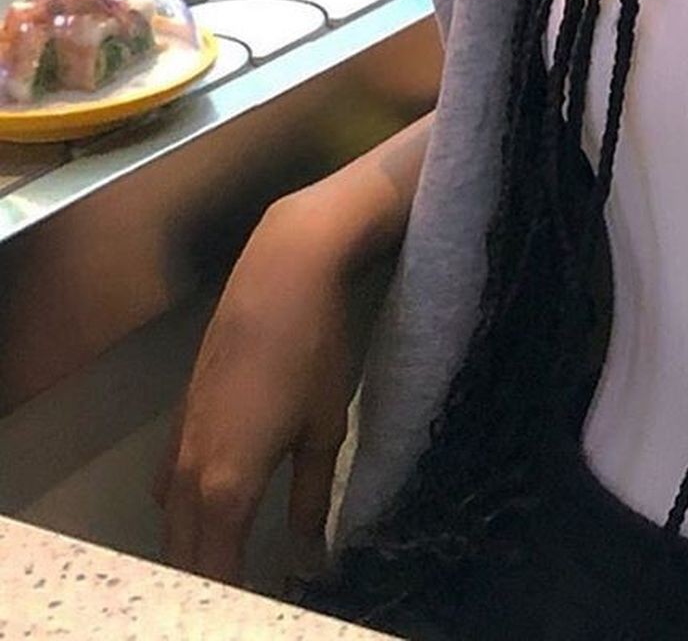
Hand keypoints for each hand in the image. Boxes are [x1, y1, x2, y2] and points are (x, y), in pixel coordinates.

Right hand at [157, 196, 359, 583]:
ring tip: (226, 566)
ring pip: (172, 521)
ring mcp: (180, 443)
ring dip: (193, 548)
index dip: (234, 595)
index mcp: (227, 485)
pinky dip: (184, 511)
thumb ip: (311, 500)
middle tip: (245, 593)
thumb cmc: (313, 352)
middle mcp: (191, 473)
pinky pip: (169, 486)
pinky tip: (209, 511)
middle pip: (185, 552)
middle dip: (208, 581)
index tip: (258, 604)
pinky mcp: (181, 418)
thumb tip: (309, 557)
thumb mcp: (325, 431)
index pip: (216, 568)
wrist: (281, 277)